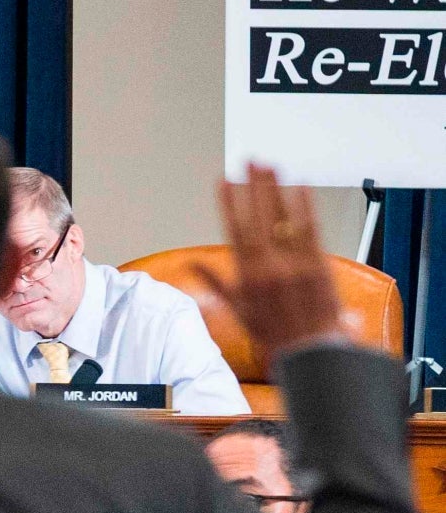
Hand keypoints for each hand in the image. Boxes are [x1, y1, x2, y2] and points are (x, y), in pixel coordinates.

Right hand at [198, 164, 345, 361]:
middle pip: (260, 218)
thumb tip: (193, 266)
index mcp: (248, 277)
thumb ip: (216, 283)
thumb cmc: (275, 334)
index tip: (224, 182)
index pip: (235, 231)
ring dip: (277, 189)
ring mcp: (295, 264)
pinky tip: (299, 187)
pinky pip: (310, 229)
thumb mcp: (238, 311)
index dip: (229, 205)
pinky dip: (305, 207)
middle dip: (254, 187)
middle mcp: (270, 268)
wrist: (311, 350)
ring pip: (284, 219)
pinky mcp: (318, 263)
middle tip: (250, 162)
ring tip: (270, 166)